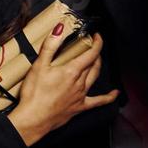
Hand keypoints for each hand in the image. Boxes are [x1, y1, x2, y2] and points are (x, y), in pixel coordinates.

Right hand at [8, 26, 118, 146]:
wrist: (33, 118)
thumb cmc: (34, 94)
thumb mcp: (38, 66)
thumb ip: (50, 46)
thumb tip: (59, 28)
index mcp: (71, 71)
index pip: (90, 54)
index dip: (97, 43)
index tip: (97, 36)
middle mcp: (79, 82)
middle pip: (92, 64)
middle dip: (94, 53)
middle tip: (90, 46)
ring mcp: (81, 95)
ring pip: (94, 78)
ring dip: (97, 67)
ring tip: (96, 60)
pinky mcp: (79, 107)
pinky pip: (98, 102)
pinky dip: (108, 97)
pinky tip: (114, 93)